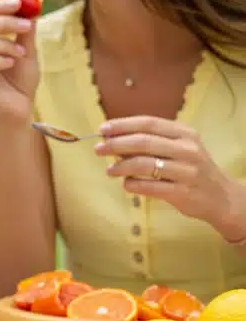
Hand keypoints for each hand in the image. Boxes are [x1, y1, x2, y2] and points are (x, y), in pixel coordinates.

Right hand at [0, 0, 38, 124]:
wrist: (21, 109)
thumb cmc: (21, 81)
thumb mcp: (28, 51)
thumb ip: (26, 32)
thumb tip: (32, 7)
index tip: (19, 1)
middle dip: (3, 21)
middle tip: (26, 24)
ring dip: (4, 44)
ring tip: (22, 52)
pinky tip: (11, 63)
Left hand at [96, 116, 245, 239]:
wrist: (221, 197)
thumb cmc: (191, 168)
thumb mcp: (179, 148)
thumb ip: (151, 141)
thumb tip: (113, 138)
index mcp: (185, 133)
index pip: (148, 123)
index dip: (122, 125)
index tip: (102, 129)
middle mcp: (188, 150)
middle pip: (143, 142)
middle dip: (115, 145)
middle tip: (98, 149)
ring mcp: (187, 171)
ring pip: (144, 164)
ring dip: (121, 167)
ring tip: (109, 170)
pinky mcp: (183, 192)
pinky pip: (150, 186)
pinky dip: (133, 184)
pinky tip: (126, 184)